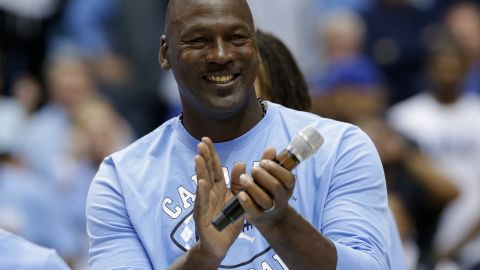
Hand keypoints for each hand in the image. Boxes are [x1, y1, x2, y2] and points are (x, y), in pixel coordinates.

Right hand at [193, 137, 244, 260]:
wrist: (220, 245)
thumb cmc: (227, 221)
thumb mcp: (238, 199)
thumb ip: (239, 182)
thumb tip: (241, 162)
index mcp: (218, 188)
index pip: (214, 168)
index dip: (211, 154)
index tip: (207, 139)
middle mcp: (209, 193)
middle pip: (206, 172)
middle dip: (204, 157)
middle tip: (201, 142)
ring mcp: (203, 203)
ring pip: (202, 184)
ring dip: (200, 171)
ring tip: (199, 157)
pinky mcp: (202, 215)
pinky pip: (203, 202)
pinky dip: (202, 192)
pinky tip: (202, 182)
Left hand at [236, 148, 295, 228]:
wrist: (267, 216)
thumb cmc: (267, 190)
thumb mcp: (268, 176)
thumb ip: (268, 162)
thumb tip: (271, 149)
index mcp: (287, 187)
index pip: (288, 178)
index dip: (276, 169)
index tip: (263, 162)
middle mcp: (281, 198)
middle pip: (276, 187)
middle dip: (263, 175)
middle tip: (253, 169)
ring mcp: (270, 209)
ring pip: (265, 200)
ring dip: (252, 187)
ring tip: (243, 178)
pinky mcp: (258, 217)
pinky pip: (253, 211)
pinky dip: (246, 202)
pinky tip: (241, 194)